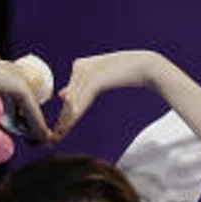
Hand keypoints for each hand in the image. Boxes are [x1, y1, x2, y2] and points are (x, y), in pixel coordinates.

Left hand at [51, 50, 165, 139]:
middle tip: (55, 136)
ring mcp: (86, 71)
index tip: (60, 129)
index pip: (70, 93)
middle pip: (69, 98)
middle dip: (63, 118)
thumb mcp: (101, 79)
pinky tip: (70, 124)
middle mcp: (79, 66)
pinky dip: (76, 113)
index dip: (65, 112)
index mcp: (79, 65)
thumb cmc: (127, 72)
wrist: (145, 65)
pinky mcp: (94, 77)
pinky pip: (83, 98)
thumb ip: (84, 86)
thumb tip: (62, 96)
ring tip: (60, 134)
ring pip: (73, 100)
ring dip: (66, 119)